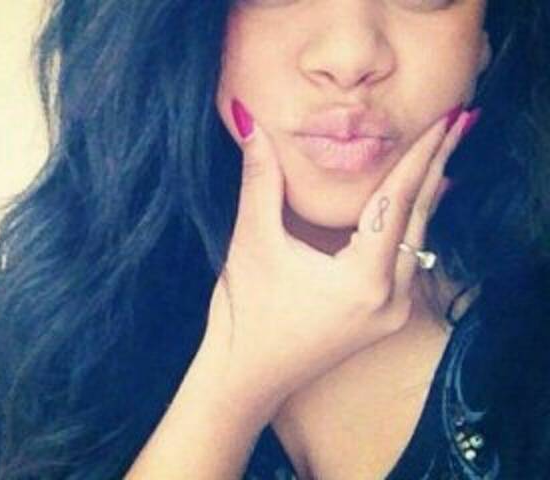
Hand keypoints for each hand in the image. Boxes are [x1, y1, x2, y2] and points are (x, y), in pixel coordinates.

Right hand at [202, 100, 473, 410]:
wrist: (246, 376)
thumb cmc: (246, 315)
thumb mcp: (253, 242)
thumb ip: (259, 178)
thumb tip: (249, 122)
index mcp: (363, 279)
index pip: (399, 200)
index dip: (421, 153)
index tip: (445, 116)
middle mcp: (391, 298)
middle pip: (420, 217)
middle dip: (437, 165)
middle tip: (458, 121)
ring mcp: (391, 312)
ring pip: (419, 239)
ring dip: (427, 194)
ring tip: (442, 153)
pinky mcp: (383, 317)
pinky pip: (409, 260)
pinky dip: (412, 225)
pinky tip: (418, 204)